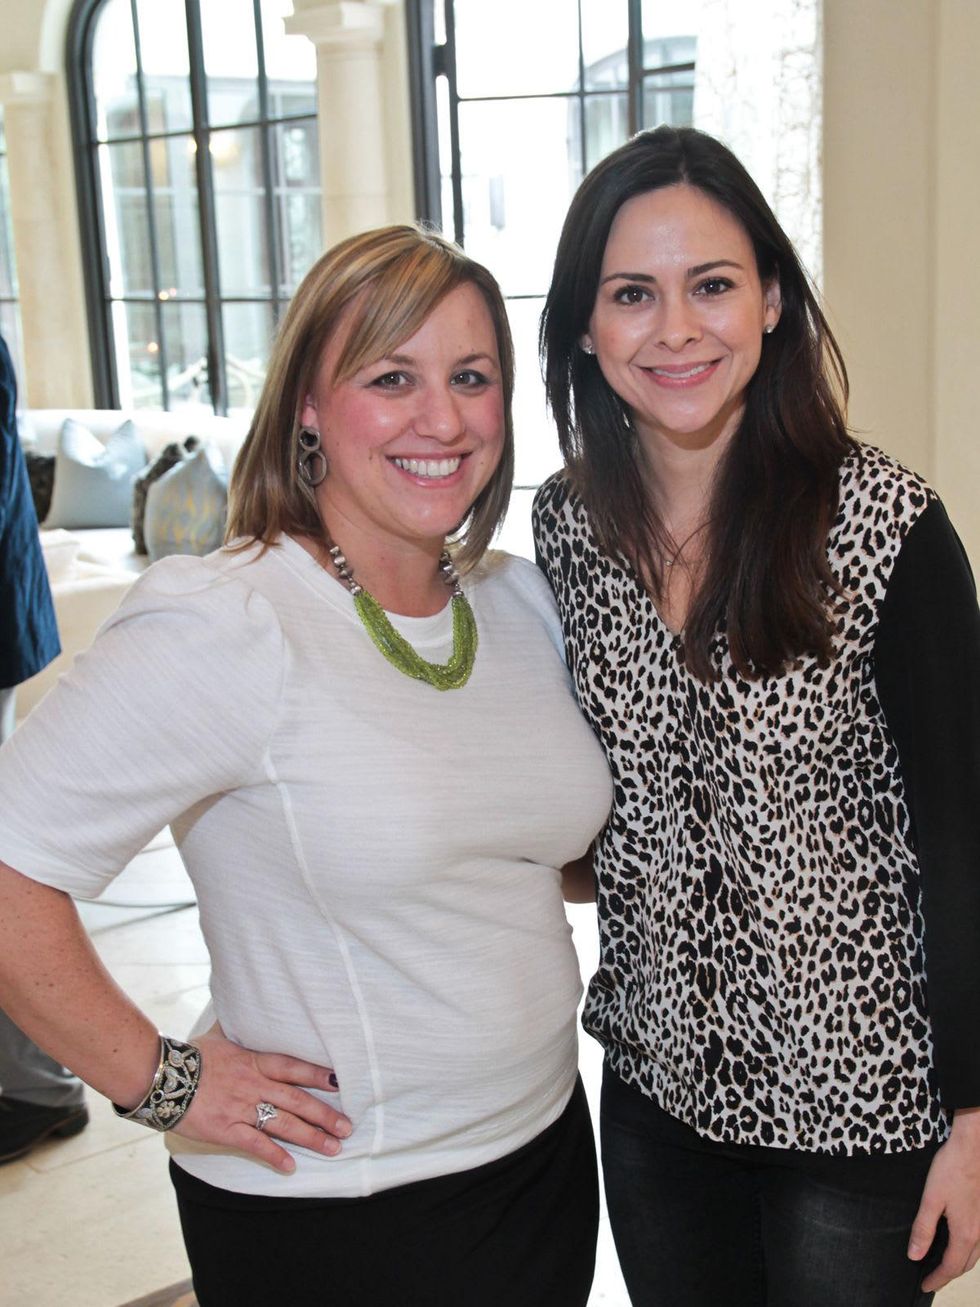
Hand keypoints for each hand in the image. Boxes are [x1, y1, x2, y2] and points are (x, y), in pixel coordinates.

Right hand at [173, 1028, 350, 1173]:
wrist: (161, 1077)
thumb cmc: (190, 1056)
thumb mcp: (219, 1036)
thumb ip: (238, 1030)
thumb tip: (242, 1007)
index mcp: (254, 1061)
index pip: (293, 1067)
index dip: (318, 1075)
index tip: (340, 1083)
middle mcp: (253, 1085)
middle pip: (297, 1099)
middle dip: (324, 1114)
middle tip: (348, 1126)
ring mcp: (241, 1108)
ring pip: (283, 1124)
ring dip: (310, 1137)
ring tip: (333, 1147)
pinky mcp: (225, 1130)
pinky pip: (255, 1144)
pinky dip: (274, 1156)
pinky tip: (290, 1166)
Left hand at [908, 1106, 979, 1291]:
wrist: (974, 1148)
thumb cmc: (951, 1169)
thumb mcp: (931, 1199)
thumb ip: (923, 1229)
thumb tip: (915, 1255)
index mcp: (965, 1233)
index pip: (950, 1267)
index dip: (937, 1279)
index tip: (924, 1286)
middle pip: (965, 1264)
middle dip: (948, 1274)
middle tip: (932, 1278)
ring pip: (975, 1254)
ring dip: (960, 1262)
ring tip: (943, 1263)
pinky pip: (979, 1241)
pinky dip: (968, 1249)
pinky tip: (958, 1241)